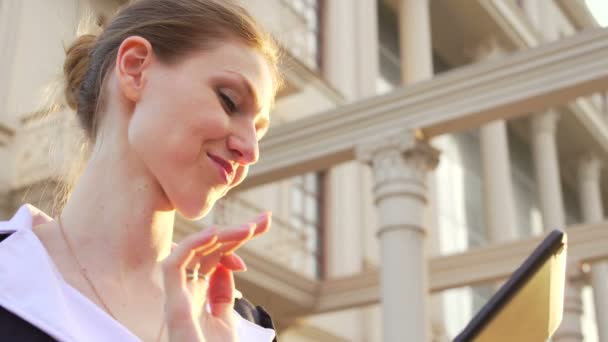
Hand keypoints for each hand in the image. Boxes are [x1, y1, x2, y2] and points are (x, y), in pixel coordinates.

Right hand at [161, 213, 270, 341]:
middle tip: (264, 221)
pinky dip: (193, 245)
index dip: (235, 241)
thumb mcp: (224, 323)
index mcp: (194, 298)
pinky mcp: (173, 305)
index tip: (261, 228)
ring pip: (192, 252)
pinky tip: (216, 234)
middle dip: (235, 233)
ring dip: (221, 236)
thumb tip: (228, 268)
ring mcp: (177, 298)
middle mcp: (183, 294)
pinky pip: (174, 264)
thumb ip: (222, 296)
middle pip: (206, 252)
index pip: (213, 259)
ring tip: (248, 229)